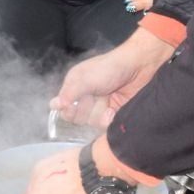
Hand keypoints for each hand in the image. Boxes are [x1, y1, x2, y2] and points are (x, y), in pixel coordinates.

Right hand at [53, 28, 173, 128]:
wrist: (139, 68)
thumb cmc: (110, 67)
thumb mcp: (85, 78)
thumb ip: (69, 93)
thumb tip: (54, 106)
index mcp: (75, 87)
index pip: (63, 108)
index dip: (68, 109)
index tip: (74, 104)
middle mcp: (85, 98)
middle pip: (76, 118)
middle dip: (86, 108)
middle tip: (95, 96)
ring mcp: (99, 106)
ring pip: (91, 122)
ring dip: (99, 112)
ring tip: (108, 99)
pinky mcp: (113, 114)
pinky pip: (105, 126)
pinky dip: (109, 119)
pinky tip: (114, 110)